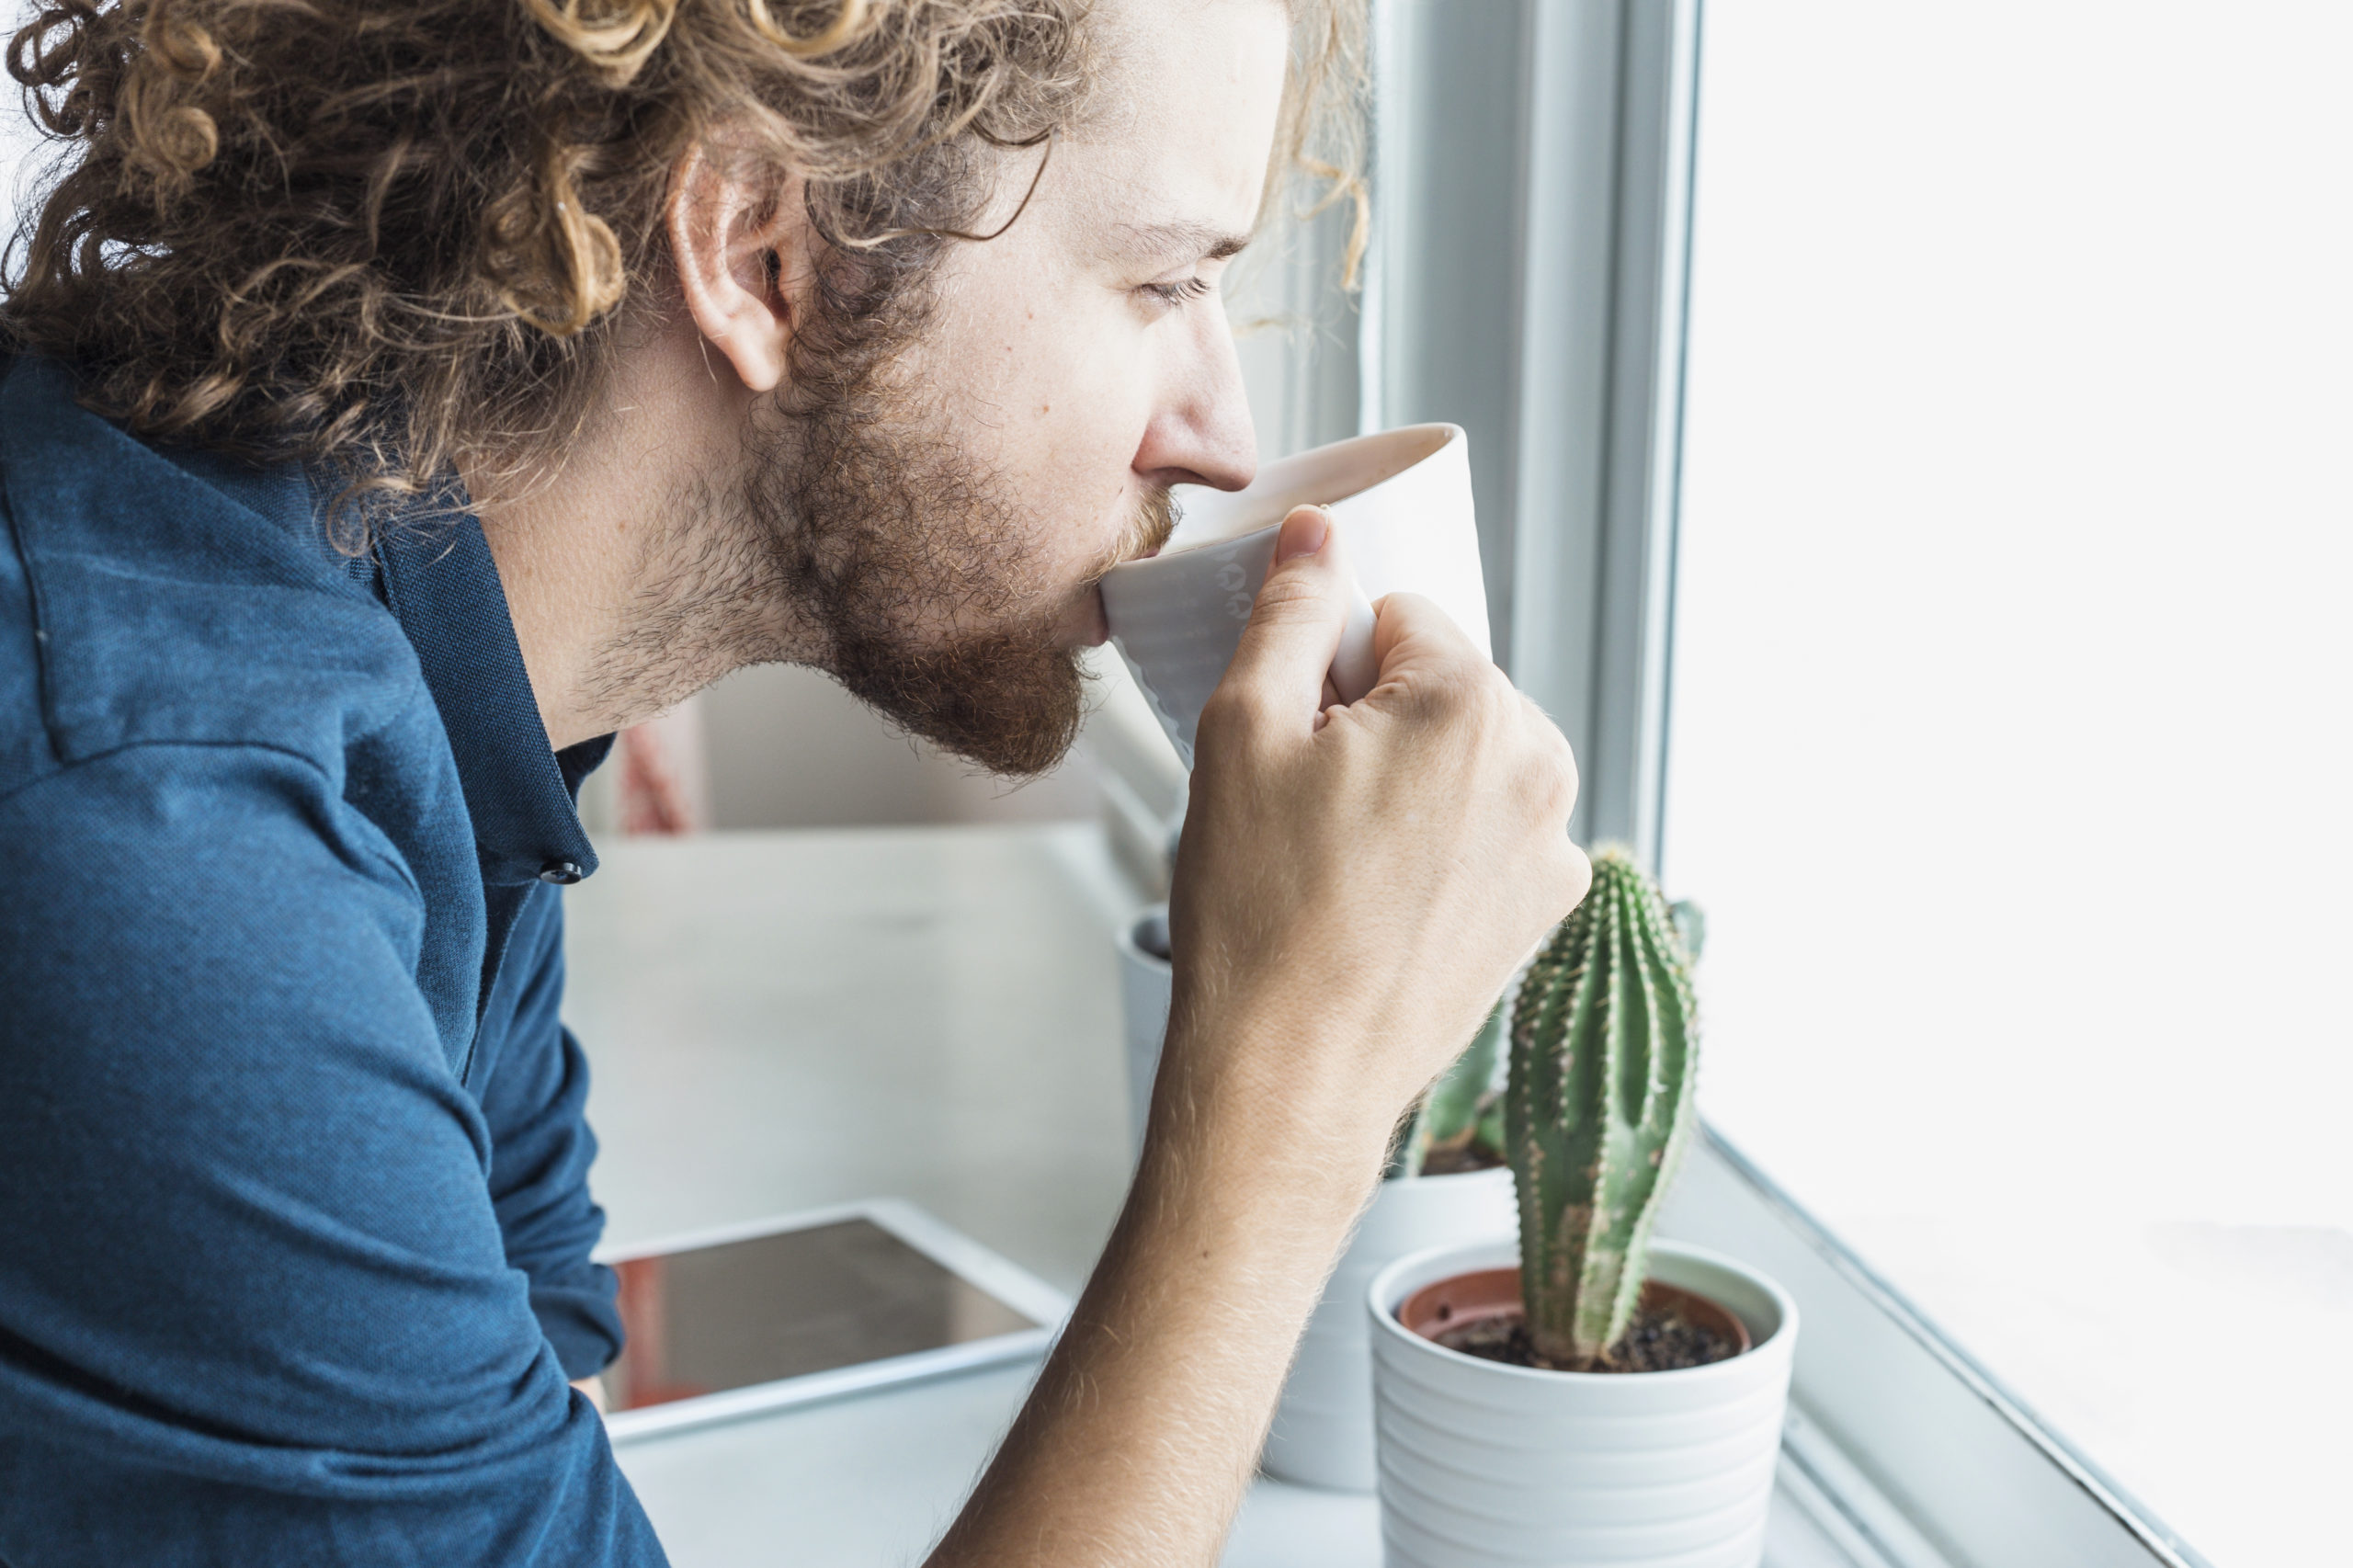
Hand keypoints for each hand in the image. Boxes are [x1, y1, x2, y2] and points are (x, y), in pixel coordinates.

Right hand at [1164, 504, 1589, 1164]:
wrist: (1289, 1073)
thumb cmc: (1257, 910)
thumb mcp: (1240, 731)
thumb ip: (1291, 612)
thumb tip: (1319, 533)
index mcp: (1473, 702)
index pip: (1401, 618)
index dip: (1332, 668)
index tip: (1295, 740)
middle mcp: (1541, 764)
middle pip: (1445, 685)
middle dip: (1379, 719)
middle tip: (1307, 806)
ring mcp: (1555, 844)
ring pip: (1469, 757)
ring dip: (1412, 779)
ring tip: (1340, 858)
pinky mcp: (1546, 908)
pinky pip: (1490, 829)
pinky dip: (1441, 842)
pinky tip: (1380, 900)